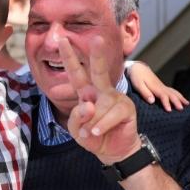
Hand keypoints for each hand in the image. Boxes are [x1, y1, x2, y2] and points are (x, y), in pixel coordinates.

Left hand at [60, 37, 140, 164]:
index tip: (62, 40)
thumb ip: (77, 117)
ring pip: (98, 107)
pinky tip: (97, 132)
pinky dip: (101, 126)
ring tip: (90, 133)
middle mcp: (101, 91)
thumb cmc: (92, 136)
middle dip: (97, 55)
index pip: (76, 73)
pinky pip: (110, 115)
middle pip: (99, 71)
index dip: (69, 57)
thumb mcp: (77, 129)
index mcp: (87, 92)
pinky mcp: (127, 108)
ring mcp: (115, 98)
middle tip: (97, 38)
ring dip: (91, 124)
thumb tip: (88, 105)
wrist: (112, 151)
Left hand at [126, 61, 187, 111]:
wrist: (138, 68)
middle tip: (181, 109)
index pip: (163, 96)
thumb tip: (152, 101)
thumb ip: (145, 93)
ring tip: (187, 104)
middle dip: (177, 102)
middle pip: (172, 94)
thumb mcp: (138, 85)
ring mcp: (162, 86)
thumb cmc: (136, 77)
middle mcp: (161, 87)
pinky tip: (181, 99)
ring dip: (181, 98)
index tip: (169, 110)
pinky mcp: (162, 86)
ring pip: (174, 92)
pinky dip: (178, 95)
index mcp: (155, 87)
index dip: (167, 103)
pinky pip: (172, 91)